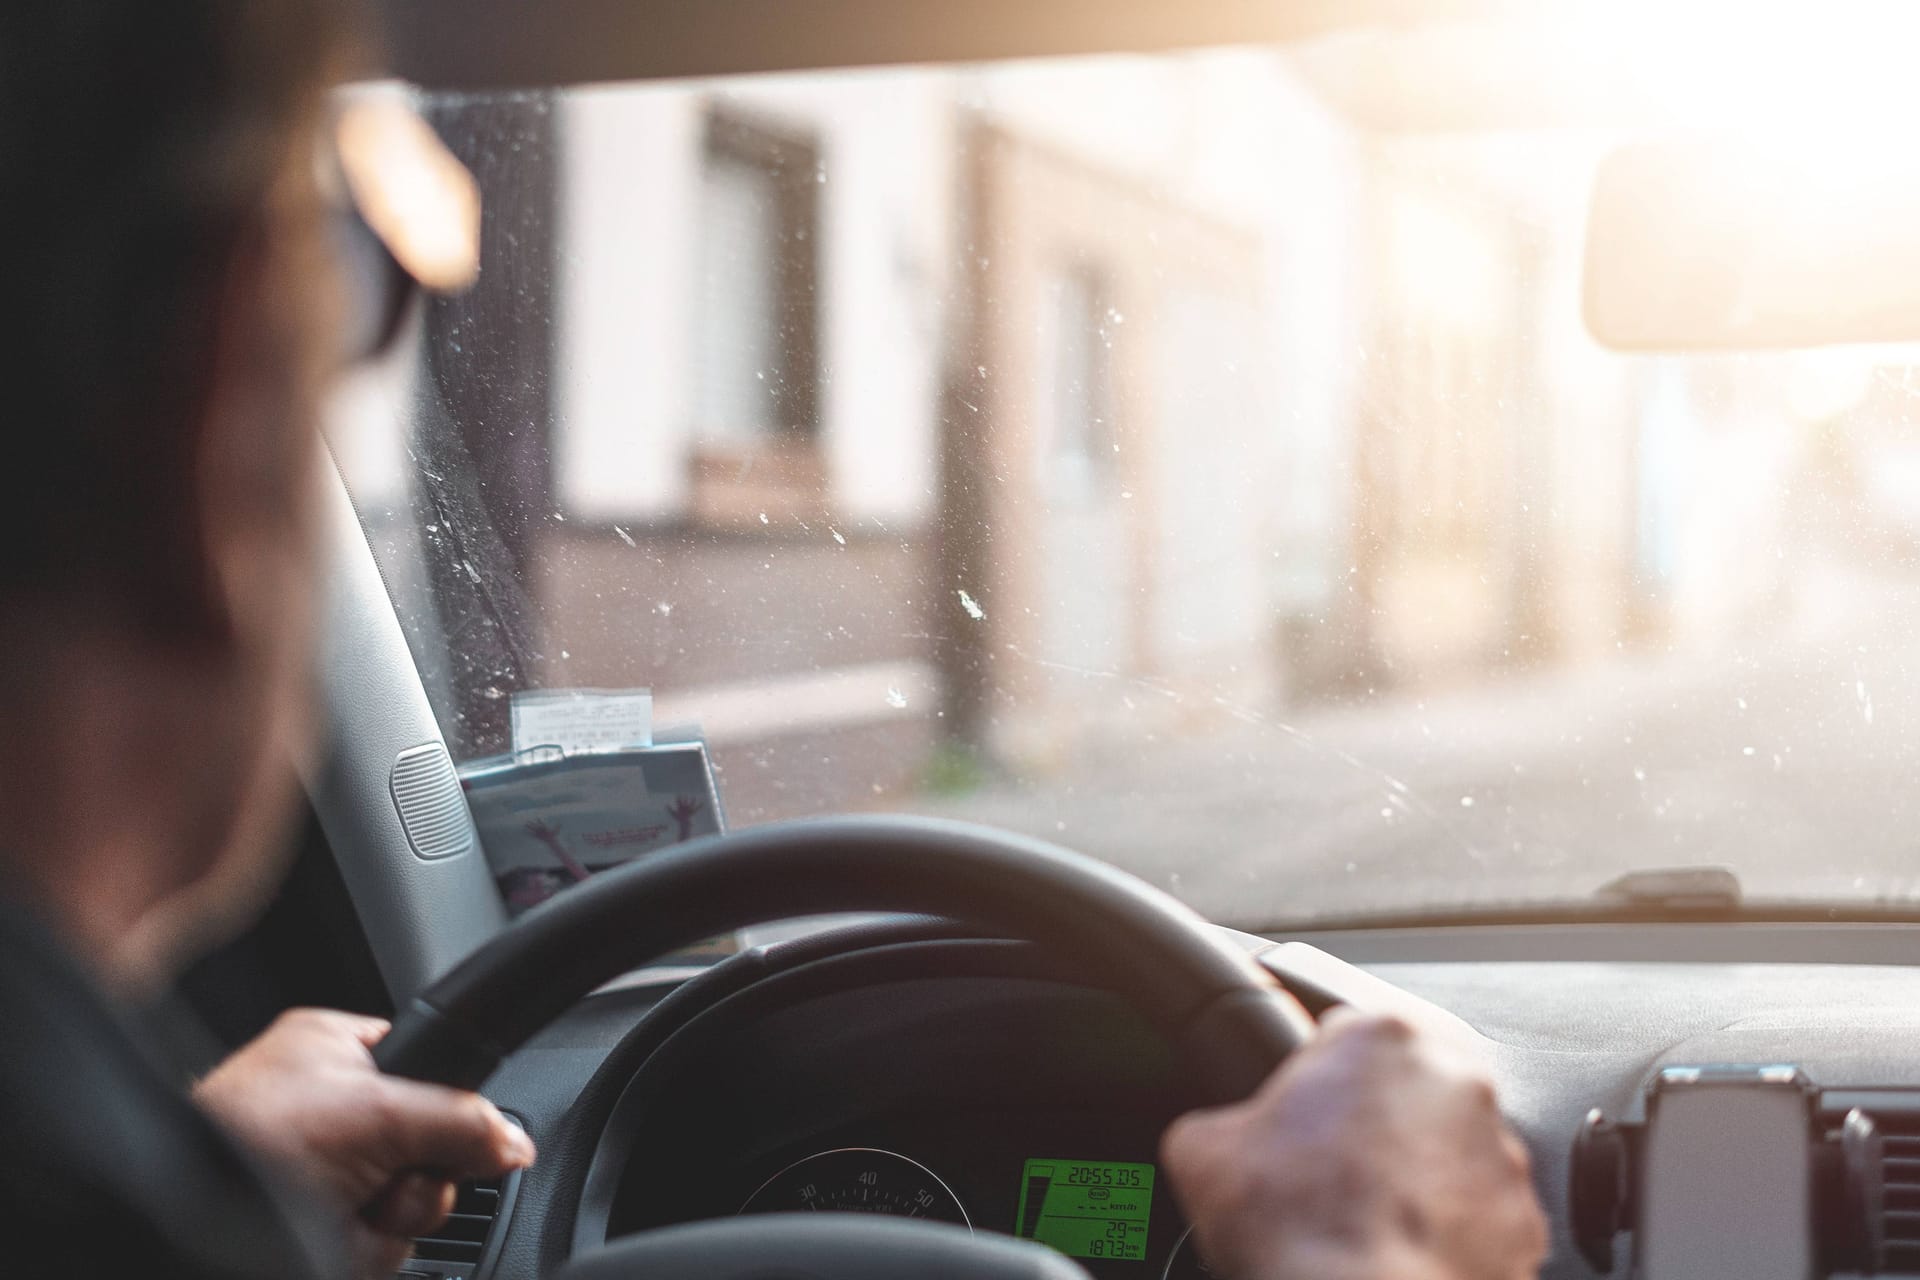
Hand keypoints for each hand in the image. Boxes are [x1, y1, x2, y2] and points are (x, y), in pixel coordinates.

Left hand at [194, 1008, 536, 1277]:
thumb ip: (461, 1119)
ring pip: (409, 1199)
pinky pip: (380, 1239)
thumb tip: (513, 1142)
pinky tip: (337, 1235)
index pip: (425, 1067)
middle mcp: (328, 1108)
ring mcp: (322, 1172)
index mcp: (331, 1051)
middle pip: (427, 1144)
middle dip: (416, 1175)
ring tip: (351, 1209)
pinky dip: (367, 1245)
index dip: (443, 1102)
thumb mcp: (378, 1112)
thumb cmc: (249, 1140)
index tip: (451, 1130)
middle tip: (383, 1174)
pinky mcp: (317, 1224)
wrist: (189, 1218)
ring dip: (393, 1216)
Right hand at [1162, 1009, 1546, 1279]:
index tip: (1297, 1117)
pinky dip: (1449, 1230)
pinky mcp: (1525, 1219)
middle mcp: (1454, 1080)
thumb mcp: (1202, 1150)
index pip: (1339, 1033)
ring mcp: (1499, 1152)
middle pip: (1402, 1088)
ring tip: (1366, 1220)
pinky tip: (1402, 1251)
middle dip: (1371, 1122)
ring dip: (1415, 1173)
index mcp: (1379, 1036)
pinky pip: (1481, 1214)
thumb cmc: (1290, 1224)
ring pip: (1448, 1149)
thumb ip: (1215, 1120)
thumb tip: (1212, 1139)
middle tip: (1328, 1172)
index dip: (1308, 1078)